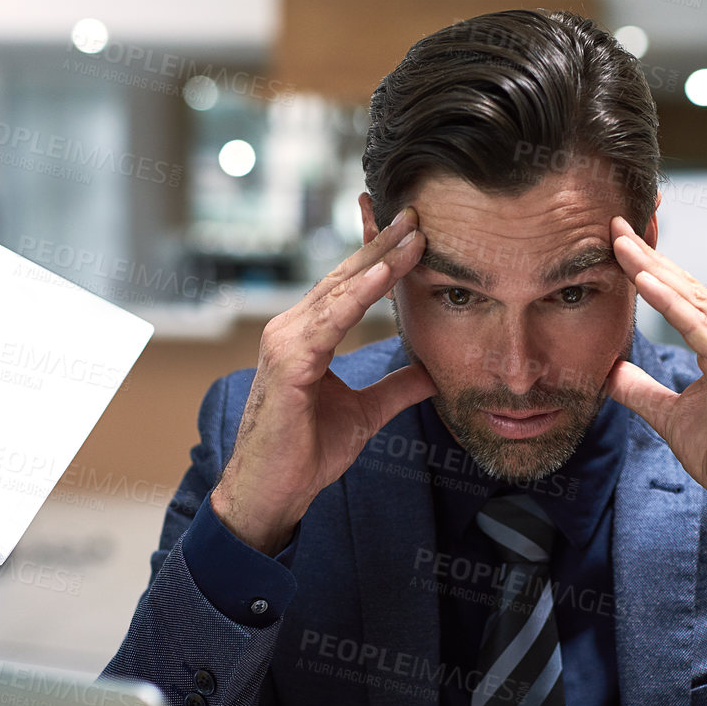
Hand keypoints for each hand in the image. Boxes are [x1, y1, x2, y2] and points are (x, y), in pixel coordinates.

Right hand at [212, 207, 435, 553]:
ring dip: (379, 261)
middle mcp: (291, 329)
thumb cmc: (306, 452)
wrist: (273, 491)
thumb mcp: (366, 413)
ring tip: (412, 235)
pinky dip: (359, 296)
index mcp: (307, 336)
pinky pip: (330, 321)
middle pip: (344, 278)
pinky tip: (386, 275)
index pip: (348, 286)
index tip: (412, 231)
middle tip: (416, 214)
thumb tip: (432, 373)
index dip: (379, 257)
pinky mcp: (289, 362)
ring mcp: (285, 342)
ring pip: (340, 291)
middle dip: (382, 245)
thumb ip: (396, 388)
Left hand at [605, 216, 706, 496]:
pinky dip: (669, 303)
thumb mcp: (670, 415)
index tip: (620, 244)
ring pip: (692, 300)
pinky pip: (697, 329)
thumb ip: (641, 389)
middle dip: (650, 257)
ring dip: (653, 270)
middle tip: (614, 226)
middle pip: (688, 288)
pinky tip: (643, 282)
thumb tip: (610, 371)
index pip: (686, 297)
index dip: (653, 269)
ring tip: (620, 244)